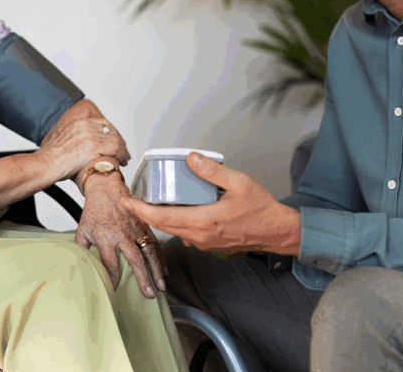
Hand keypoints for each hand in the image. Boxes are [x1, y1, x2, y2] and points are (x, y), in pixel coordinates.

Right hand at [37, 104, 128, 180]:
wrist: (46, 164)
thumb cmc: (51, 156)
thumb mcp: (60, 135)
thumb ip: (73, 129)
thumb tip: (84, 122)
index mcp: (78, 122)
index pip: (103, 123)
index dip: (112, 133)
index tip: (115, 141)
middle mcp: (86, 125)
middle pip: (111, 130)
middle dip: (119, 140)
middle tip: (122, 151)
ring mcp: (91, 135)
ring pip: (116, 138)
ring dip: (122, 149)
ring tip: (124, 158)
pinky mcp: (94, 146)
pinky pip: (115, 147)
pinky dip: (121, 154)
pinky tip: (121, 161)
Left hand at [76, 175, 163, 297]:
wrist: (106, 189)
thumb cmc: (94, 210)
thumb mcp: (82, 230)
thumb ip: (81, 250)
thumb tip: (80, 266)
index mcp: (106, 238)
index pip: (111, 264)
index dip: (113, 279)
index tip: (114, 290)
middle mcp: (123, 235)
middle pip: (135, 260)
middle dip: (143, 278)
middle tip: (149, 294)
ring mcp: (135, 230)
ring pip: (148, 253)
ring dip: (156, 270)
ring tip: (161, 286)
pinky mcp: (143, 226)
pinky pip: (154, 244)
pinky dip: (160, 257)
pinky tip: (163, 270)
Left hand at [121, 152, 301, 254]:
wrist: (276, 231)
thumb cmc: (260, 209)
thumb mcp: (239, 182)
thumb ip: (212, 171)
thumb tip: (191, 158)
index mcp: (204, 222)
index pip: (162, 218)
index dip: (140, 210)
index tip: (126, 201)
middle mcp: (200, 236)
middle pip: (162, 226)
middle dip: (143, 213)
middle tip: (129, 200)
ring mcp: (204, 242)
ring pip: (172, 231)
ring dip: (157, 219)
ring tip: (147, 203)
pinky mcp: (209, 243)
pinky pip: (184, 233)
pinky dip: (173, 223)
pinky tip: (173, 210)